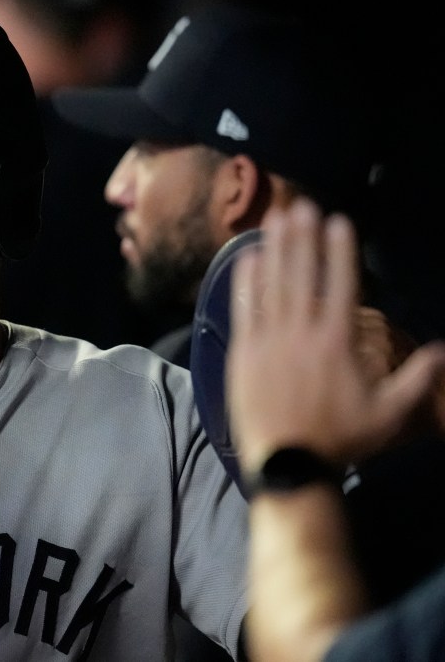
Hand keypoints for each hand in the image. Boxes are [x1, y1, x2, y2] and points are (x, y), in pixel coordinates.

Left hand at [227, 199, 444, 472]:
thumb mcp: (389, 414)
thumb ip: (416, 379)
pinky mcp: (243, 352)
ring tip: (274, 219)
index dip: (339, 251)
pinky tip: (246, 257)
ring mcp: (269, 341)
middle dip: (303, 238)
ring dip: (274, 249)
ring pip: (271, 285)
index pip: (341, 286)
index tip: (339, 222)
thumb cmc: (341, 439)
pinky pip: (244, 309)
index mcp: (338, 344)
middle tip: (301, 205)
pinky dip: (245, 282)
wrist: (287, 463)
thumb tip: (442, 350)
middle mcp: (302, 334)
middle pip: (302, 275)